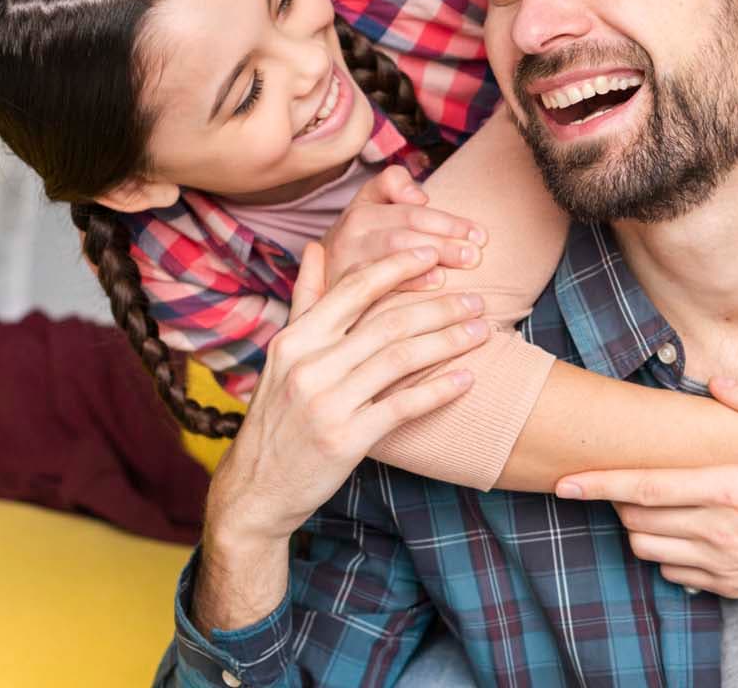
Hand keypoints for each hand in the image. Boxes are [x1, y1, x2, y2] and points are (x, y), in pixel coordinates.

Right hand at [203, 245, 485, 551]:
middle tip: (476, 300)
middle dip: (439, 307)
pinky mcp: (346, 439)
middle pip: (387, 322)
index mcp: (294, 340)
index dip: (397, 267)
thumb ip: (304, 302)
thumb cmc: (276, 419)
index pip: (353, 289)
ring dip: (448, 341)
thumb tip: (317, 247)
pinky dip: (438, 390)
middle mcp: (308, 366)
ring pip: (401, 358)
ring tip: (481, 332)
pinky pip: (403, 406)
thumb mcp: (281, 357)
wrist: (255, 491)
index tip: (434, 256)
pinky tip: (466, 379)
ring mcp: (327, 403)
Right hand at [323, 165, 487, 287]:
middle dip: (446, 240)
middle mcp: (350, 230)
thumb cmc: (362, 239)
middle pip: (406, 232)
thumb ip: (394, 185)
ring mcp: (343, 259)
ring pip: (393, 252)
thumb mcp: (372, 204)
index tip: (479, 234)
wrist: (318, 275)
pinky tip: (436, 282)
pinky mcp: (341, 287)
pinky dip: (409, 281)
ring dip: (433, 256)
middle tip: (477, 253)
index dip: (447, 221)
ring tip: (463, 261)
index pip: (411, 211)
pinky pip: (378, 283)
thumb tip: (420, 196)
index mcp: (363, 206)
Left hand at [556, 378, 737, 649]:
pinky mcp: (733, 590)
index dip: (600, 484)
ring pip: (651, 553)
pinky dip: (667, 557)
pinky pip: (677, 577)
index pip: (646, 489)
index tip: (564, 481)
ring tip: (652, 505)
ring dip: (640, 530)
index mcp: (733, 492)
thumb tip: (721, 382)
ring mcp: (724, 568)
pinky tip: (686, 536)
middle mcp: (720, 534)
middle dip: (619, 502)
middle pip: (638, 523)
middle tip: (626, 478)